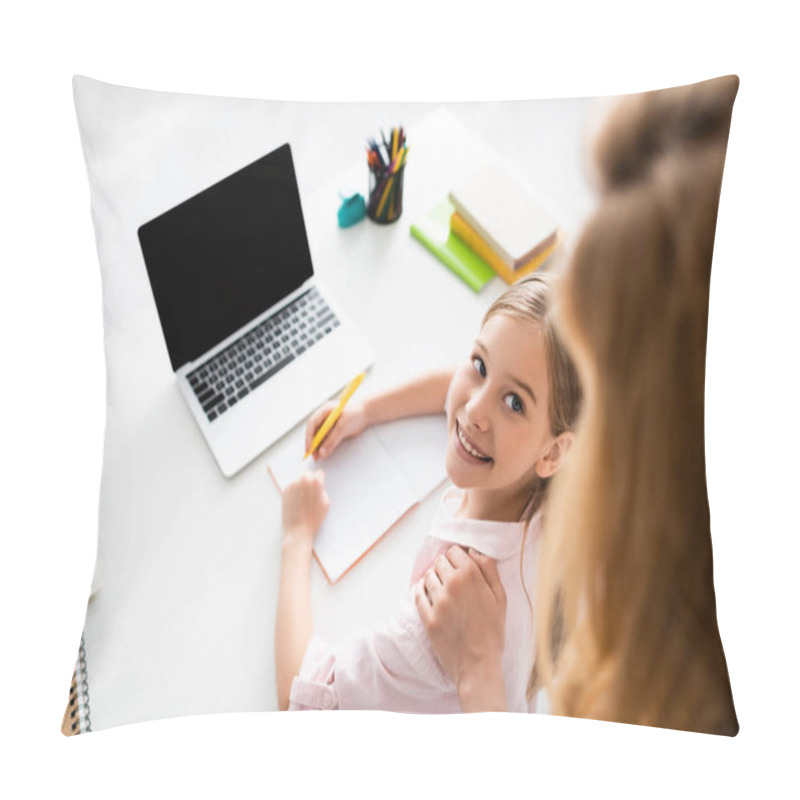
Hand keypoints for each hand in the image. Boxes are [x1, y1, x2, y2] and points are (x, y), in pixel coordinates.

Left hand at [281, 471, 329, 547]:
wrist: (298, 530)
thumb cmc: (314, 518)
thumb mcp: (326, 503)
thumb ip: (322, 490)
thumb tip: (319, 484)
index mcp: (315, 482)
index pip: (319, 473)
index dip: (320, 481)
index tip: (319, 487)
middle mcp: (303, 480)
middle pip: (308, 474)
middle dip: (310, 481)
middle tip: (311, 494)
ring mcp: (292, 485)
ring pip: (299, 480)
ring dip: (301, 486)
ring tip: (303, 500)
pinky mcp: (284, 491)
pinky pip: (292, 487)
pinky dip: (294, 492)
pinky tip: (297, 502)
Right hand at [305, 399, 368, 460]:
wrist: (366, 413)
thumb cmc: (356, 414)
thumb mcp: (343, 426)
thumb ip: (332, 440)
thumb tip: (322, 453)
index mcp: (324, 411)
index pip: (312, 423)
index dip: (309, 436)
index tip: (309, 447)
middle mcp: (324, 417)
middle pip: (313, 431)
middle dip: (312, 443)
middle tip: (312, 455)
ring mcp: (328, 424)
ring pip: (319, 437)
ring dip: (317, 447)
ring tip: (317, 457)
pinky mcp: (333, 431)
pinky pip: (326, 439)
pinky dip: (324, 447)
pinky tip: (323, 454)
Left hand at [415, 545, 507, 710]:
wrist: (479, 666)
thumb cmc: (493, 632)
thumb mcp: (500, 598)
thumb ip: (489, 569)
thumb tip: (473, 551)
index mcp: (471, 577)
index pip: (454, 551)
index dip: (458, 557)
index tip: (460, 566)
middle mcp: (452, 585)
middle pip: (440, 561)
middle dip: (445, 567)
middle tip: (452, 579)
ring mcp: (438, 602)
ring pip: (428, 576)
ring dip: (434, 578)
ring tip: (442, 589)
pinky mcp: (427, 617)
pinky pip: (417, 594)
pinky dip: (420, 590)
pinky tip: (427, 593)